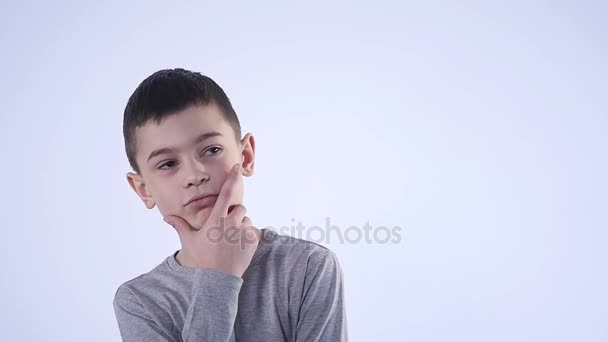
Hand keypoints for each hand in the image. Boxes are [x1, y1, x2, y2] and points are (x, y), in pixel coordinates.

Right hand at [163, 163, 259, 277]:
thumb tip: (166, 217)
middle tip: (225, 228)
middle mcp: (232, 223)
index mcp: (216, 219)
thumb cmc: (202, 260)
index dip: (233, 178)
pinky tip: (237, 247)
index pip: (226, 193)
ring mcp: (243, 232)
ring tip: (230, 241)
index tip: (237, 168)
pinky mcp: (253, 241)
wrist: (217, 280)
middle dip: (234, 214)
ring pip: (247, 219)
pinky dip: (247, 236)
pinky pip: (253, 231)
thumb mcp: (189, 241)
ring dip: (241, 225)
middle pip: (239, 208)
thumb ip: (179, 226)